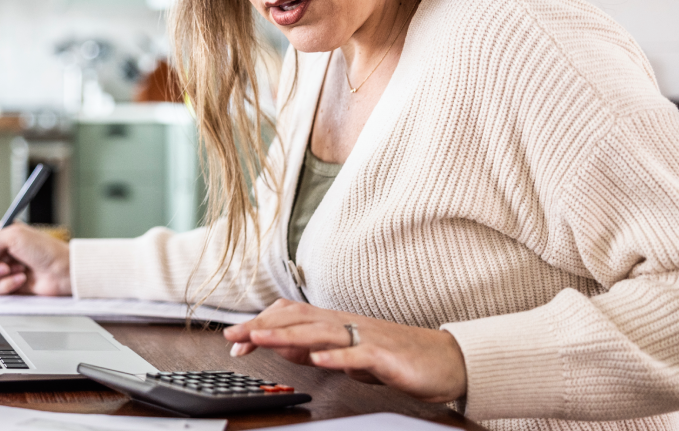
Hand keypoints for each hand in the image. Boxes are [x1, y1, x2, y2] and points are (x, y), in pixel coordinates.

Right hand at [0, 223, 70, 295]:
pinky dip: (8, 285)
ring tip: (18, 271)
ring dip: (0, 277)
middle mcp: (1, 251)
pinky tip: (21, 280)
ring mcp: (5, 268)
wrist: (63, 272)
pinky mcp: (10, 284)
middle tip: (4, 267)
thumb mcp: (13, 236)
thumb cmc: (45, 250)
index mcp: (1, 235)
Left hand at [223, 299, 466, 403]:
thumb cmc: (396, 358)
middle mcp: (346, 324)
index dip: (261, 324)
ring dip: (288, 335)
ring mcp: (366, 337)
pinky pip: (358, 353)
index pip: (290, 316)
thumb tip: (281, 345)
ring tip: (261, 339)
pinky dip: (336, 356)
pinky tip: (317, 359)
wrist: (445, 362)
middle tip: (233, 336)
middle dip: (263, 326)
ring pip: (321, 332)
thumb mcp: (346, 355)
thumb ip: (315, 349)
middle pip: (298, 319)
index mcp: (335, 324)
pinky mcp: (386, 356)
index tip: (234, 339)